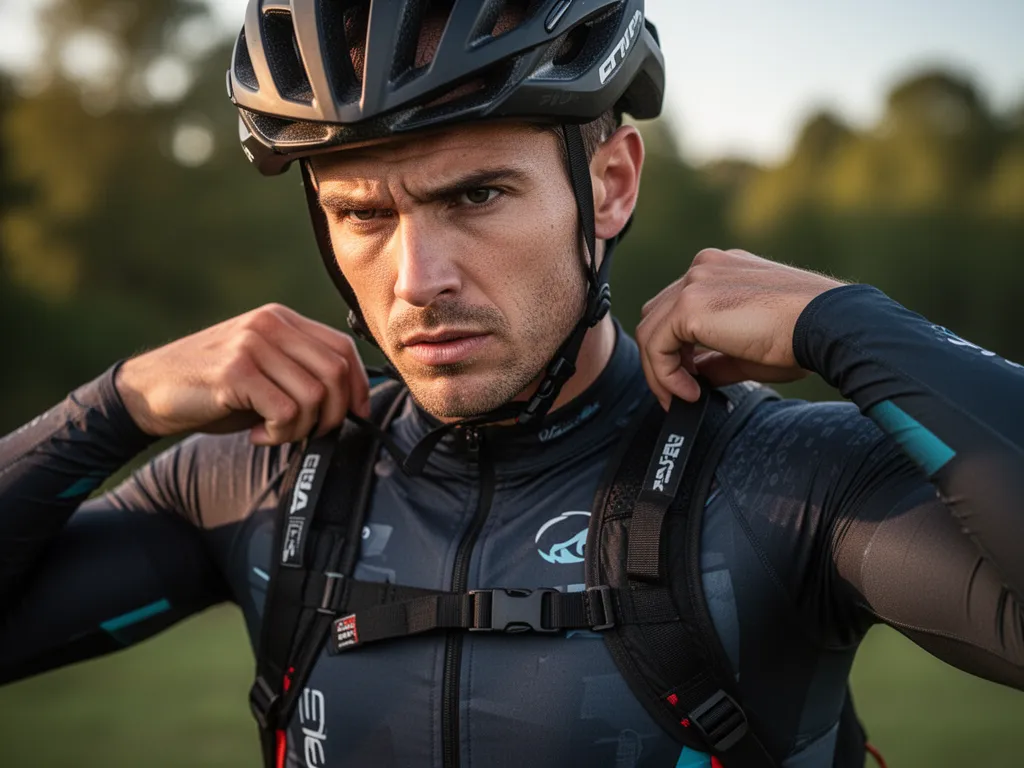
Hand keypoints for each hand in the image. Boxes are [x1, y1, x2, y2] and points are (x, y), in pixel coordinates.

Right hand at [115, 304, 369, 444]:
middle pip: (336, 372)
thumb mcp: (263, 368)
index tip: (357, 414)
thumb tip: (353, 401)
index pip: (342, 348)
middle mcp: (269, 325)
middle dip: (333, 414)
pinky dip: (278, 434)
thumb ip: (300, 371)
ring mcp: (252, 346)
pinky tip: (256, 435)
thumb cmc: (213, 388)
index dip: (359, 385)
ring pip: (314, 395)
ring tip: (274, 432)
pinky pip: (286, 412)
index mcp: (280, 319)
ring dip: (301, 428)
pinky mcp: (236, 373)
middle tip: (307, 431)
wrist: (147, 392)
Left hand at [635, 249, 843, 406]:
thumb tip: (693, 377)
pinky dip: (664, 374)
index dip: (675, 347)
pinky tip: (689, 392)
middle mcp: (705, 267)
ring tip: (683, 397)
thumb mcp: (748, 347)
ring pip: (651, 330)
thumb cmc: (802, 337)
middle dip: (663, 357)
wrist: (829, 325)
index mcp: (722, 269)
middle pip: (658, 314)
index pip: (679, 306)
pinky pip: (656, 344)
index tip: (689, 381)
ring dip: (660, 370)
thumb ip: (715, 358)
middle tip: (680, 392)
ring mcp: (695, 281)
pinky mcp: (690, 304)